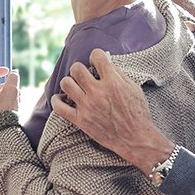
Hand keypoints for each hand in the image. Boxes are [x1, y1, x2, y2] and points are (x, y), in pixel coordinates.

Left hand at [0, 67, 19, 125]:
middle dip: (5, 86)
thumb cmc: (4, 110)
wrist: (0, 132)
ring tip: (19, 99)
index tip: (6, 72)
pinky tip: (13, 109)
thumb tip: (14, 73)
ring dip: (6, 96)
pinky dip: (3, 105)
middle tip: (16, 89)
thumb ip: (13, 79)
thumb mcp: (12, 90)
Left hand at [51, 49, 174, 171]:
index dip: (96, 55)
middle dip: (80, 68)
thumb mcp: (134, 89)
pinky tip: (62, 98)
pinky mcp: (80, 120)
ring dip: (69, 81)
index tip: (97, 61)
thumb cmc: (138, 113)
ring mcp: (87, 107)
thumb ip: (119, 74)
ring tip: (75, 86)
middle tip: (84, 74)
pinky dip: (57, 100)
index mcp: (113, 82)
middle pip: (77, 69)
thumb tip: (106, 62)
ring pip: (66, 83)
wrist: (135, 139)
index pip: (97, 56)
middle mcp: (98, 93)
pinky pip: (59, 107)